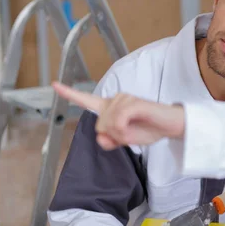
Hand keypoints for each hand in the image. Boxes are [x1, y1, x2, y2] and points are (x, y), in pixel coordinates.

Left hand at [51, 82, 184, 149]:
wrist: (170, 126)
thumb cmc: (149, 129)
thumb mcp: (125, 140)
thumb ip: (110, 140)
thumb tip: (101, 137)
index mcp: (111, 107)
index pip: (87, 100)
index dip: (69, 93)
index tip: (54, 85)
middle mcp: (116, 99)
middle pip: (99, 125)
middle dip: (112, 135)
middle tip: (130, 134)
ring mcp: (125, 100)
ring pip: (108, 124)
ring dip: (122, 134)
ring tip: (136, 129)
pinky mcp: (134, 103)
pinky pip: (119, 121)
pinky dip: (125, 130)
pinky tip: (135, 127)